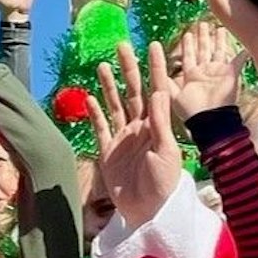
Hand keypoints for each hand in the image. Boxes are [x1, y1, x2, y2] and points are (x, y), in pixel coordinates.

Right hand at [88, 41, 182, 229]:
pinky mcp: (109, 153)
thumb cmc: (165, 184)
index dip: (155, 67)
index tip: (153, 45)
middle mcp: (140, 128)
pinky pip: (100, 128)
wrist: (149, 212)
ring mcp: (123, 139)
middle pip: (133, 92)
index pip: (156, 90)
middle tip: (122, 45)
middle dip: (128, 68)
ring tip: (103, 65)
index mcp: (157, 126)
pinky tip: (90, 98)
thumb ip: (160, 122)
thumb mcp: (167, 151)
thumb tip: (158, 91)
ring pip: (115, 105)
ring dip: (110, 86)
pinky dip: (95, 113)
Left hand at [156, 19, 244, 123]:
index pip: (189, 56)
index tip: (187, 33)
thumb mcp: (173, 95)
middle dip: (202, 37)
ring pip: (219, 52)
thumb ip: (166, 81)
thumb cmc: (191, 110)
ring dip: (219, 40)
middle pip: (203, 50)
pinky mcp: (231, 75)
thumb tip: (155, 68)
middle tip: (202, 24)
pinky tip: (246, 46)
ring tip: (219, 28)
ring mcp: (219, 73)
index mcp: (192, 75)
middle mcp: (205, 72)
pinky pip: (239, 62)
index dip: (188, 45)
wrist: (211, 120)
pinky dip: (243, 54)